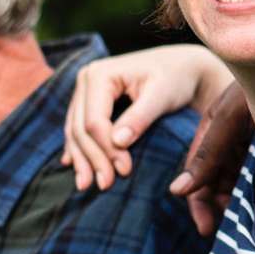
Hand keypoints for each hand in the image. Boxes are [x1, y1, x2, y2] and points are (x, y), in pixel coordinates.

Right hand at [62, 44, 231, 190]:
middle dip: (93, 159)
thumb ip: (140, 117)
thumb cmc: (175, 79)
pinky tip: (74, 167)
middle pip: (81, 128)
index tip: (125, 171)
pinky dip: (78, 149)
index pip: (95, 121)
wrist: (180, 67)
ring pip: (75, 130)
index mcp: (100, 74)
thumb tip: (117, 142)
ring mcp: (84, 89)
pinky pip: (76, 128)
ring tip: (86, 185)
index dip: (107, 150)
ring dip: (82, 159)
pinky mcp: (87, 100)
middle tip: (105, 186)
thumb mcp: (162, 95)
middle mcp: (86, 78)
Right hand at [170, 81, 252, 237]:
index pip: (197, 170)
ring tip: (249, 219)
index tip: (206, 230)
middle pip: (216, 178)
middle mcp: (231, 134)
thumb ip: (208, 153)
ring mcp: (253, 139)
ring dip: (238, 200)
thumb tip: (177, 192)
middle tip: (228, 229)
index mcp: (213, 124)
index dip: (198, 201)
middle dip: (219, 204)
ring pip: (238, 178)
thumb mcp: (231, 116)